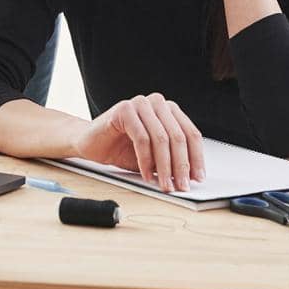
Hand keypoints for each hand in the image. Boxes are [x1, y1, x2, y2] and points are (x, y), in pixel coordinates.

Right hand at [74, 94, 205, 191]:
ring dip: (164, 166)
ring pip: (161, 138)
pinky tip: (146, 175)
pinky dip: (145, 161)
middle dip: (181, 165)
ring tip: (164, 185)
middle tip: (181, 186)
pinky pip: (142, 138)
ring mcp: (141, 103)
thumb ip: (170, 161)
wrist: (90, 143)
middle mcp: (158, 103)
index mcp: (169, 111)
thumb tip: (189, 177)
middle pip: (178, 136)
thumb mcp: (153, 157)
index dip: (196, 158)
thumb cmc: (121, 148)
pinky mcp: (125, 109)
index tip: (198, 178)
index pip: (190, 134)